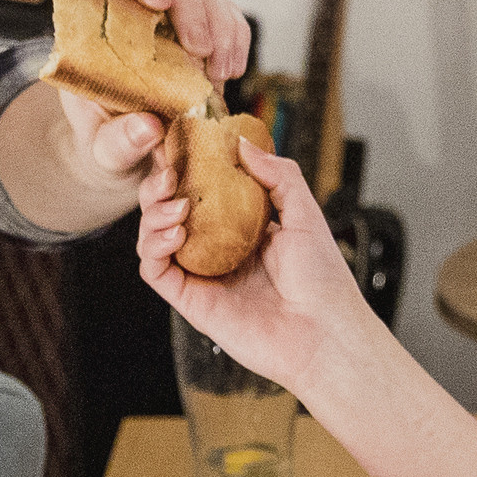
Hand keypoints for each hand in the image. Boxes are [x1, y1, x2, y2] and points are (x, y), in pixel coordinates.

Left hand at [0, 0, 255, 234]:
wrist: (137, 156)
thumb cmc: (109, 143)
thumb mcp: (105, 152)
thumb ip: (118, 142)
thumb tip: (148, 128)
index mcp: (97, 25)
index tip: (160, 3)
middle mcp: (136, 9)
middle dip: (189, 6)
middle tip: (200, 52)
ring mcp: (175, 16)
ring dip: (220, 22)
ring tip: (220, 74)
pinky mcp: (208, 30)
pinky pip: (230, 14)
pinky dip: (237, 38)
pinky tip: (231, 73)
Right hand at [138, 134, 375, 394]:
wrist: (324, 333)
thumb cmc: (322, 280)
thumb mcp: (305, 214)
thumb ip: (277, 175)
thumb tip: (243, 142)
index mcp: (241, 226)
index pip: (201, 189)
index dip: (184, 166)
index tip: (177, 143)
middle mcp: (216, 248)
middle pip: (168, 208)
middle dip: (159, 186)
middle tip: (168, 172)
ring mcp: (201, 274)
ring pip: (153, 236)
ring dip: (153, 213)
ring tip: (176, 204)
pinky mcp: (190, 301)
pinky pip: (155, 270)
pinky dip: (153, 247)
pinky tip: (174, 233)